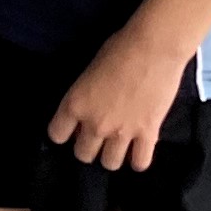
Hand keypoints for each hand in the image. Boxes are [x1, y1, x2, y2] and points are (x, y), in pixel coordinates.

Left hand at [48, 27, 193, 172]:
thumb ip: (85, 96)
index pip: (57, 135)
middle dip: (89, 147)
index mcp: (75, 104)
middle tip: (99, 135)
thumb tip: (87, 114)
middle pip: (83, 154)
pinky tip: (139, 149)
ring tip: (119, 143)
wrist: (154, 46)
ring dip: (112, 155)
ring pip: (109, 163)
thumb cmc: (119, 48)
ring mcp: (121, 132)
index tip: (73, 127)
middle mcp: (95, 123)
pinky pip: (140, 163)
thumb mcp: (90, 71)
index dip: (65, 132)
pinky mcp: (148, 134)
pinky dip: (138, 159)